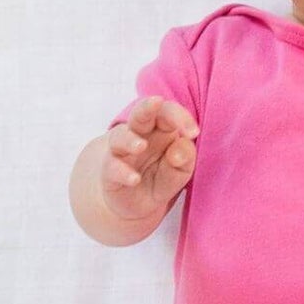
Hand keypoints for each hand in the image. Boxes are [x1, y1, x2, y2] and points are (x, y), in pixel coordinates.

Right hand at [104, 96, 198, 217]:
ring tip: (141, 145)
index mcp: (160, 130)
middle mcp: (138, 135)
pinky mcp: (109, 172)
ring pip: (120, 137)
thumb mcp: (180, 171)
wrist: (134, 202)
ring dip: (130, 139)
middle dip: (147, 106)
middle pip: (140, 113)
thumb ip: (184, 159)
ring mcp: (121, 152)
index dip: (180, 116)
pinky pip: (112, 168)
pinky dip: (123, 172)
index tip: (194, 132)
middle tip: (156, 102)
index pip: (168, 112)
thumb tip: (180, 149)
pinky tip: (134, 179)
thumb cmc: (160, 178)